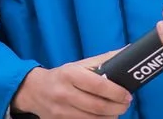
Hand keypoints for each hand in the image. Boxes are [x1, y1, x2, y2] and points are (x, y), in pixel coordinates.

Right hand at [11, 49, 131, 118]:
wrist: (35, 91)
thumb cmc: (63, 76)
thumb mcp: (79, 65)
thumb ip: (103, 60)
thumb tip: (127, 52)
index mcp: (70, 75)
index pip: (98, 85)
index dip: (116, 92)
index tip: (127, 94)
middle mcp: (64, 94)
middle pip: (98, 106)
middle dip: (117, 107)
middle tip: (126, 103)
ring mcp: (62, 112)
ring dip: (111, 116)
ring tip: (117, 110)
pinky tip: (104, 116)